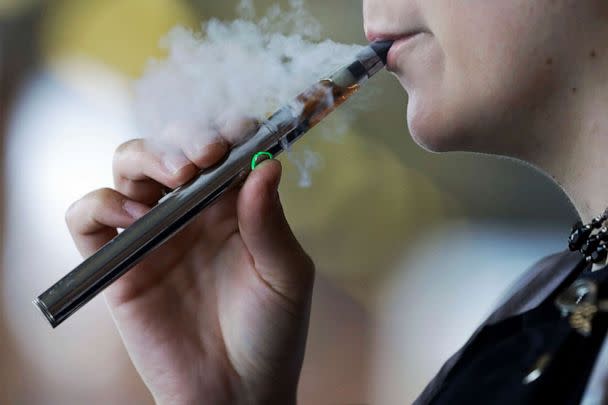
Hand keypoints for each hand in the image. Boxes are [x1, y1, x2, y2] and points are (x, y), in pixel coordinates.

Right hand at [66, 136, 314, 403]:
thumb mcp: (285, 276)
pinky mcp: (119, 264)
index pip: (222, 148)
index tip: (236, 133)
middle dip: (184, 137)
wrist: (235, 393)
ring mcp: (153, 234)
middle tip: (204, 156)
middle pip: (171, 146)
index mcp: (234, 207)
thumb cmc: (271, 334)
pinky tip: (131, 215)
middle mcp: (191, 212)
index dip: (226, 130)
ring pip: (128, 167)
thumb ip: (271, 222)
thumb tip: (265, 165)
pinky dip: (99, 204)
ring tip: (174, 178)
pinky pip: (87, 218)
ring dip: (144, 157)